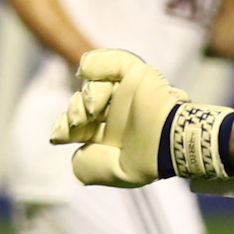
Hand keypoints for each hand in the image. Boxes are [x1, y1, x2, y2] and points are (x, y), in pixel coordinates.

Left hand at [50, 49, 185, 186]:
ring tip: (92, 109)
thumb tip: (73, 159)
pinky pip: (113, 61)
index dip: (65, 128)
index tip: (59, 136)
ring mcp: (128, 92)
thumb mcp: (115, 173)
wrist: (174, 140)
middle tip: (78, 122)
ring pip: (94, 84)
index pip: (79, 126)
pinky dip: (95, 63)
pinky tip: (84, 72)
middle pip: (83, 102)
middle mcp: (118, 113)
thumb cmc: (150, 159)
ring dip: (87, 95)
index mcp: (113, 136)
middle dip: (74, 111)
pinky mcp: (138, 75)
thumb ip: (89, 168)